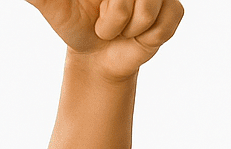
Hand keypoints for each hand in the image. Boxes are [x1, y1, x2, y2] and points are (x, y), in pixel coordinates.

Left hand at [25, 0, 184, 81]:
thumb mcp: (56, 8)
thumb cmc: (77, 27)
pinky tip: (137, 36)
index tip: (103, 10)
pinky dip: (146, 38)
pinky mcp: (174, 9)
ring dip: (128, 28)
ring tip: (119, 29)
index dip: (113, 7)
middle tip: (104, 23)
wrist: (96, 58)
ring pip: (149, 7)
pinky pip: (163, 24)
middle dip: (114, 16)